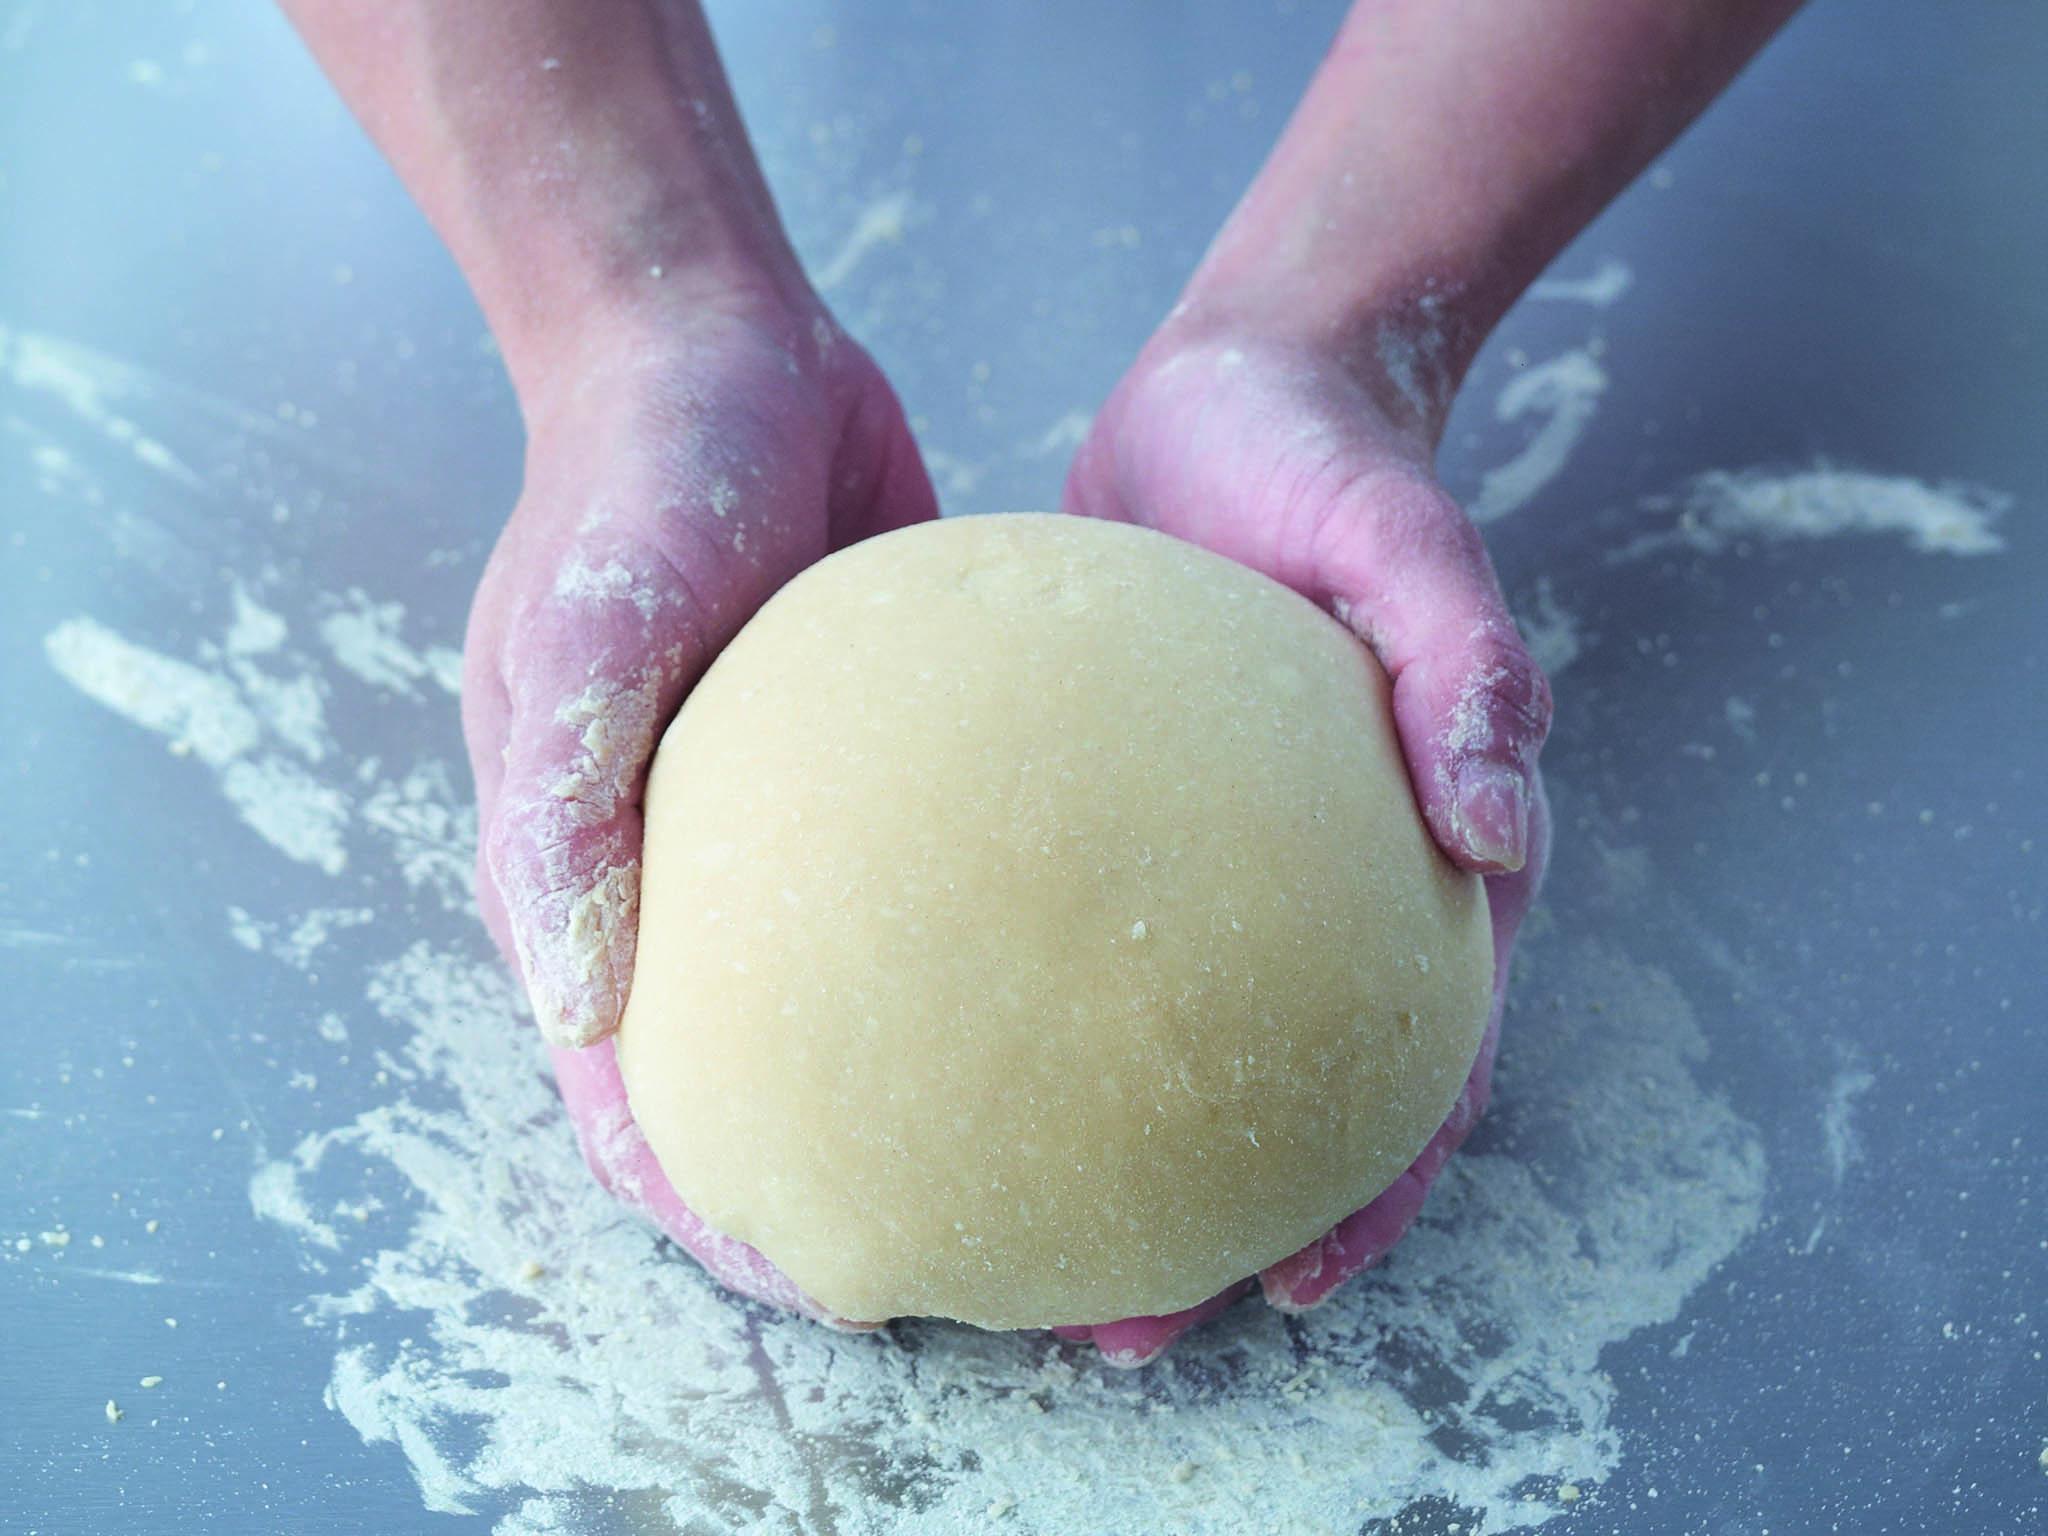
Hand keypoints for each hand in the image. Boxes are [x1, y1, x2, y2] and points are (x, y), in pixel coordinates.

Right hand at [460, 288, 935, 1322]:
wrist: (715, 342)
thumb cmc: (633, 482)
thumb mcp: (590, 627)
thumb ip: (567, 806)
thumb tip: (580, 1009)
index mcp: (578, 873)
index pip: (625, 1093)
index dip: (703, 1204)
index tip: (815, 1283)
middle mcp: (681, 869)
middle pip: (749, 1068)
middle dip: (830, 1176)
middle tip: (961, 1256)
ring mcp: (786, 824)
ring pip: (850, 994)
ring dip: (917, 1084)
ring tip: (1038, 1159)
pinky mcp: (877, 766)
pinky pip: (929, 883)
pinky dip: (977, 951)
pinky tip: (1081, 982)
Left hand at [1052, 325, 1552, 1363]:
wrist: (1243, 393)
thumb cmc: (1336, 464)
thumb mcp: (1410, 541)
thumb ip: (1470, 667)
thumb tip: (1506, 825)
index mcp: (1417, 854)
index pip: (1421, 1058)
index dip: (1373, 1183)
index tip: (1296, 1279)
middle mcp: (1321, 878)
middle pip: (1293, 1088)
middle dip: (1223, 1215)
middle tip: (1128, 1325)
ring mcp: (1220, 855)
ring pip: (1186, 1036)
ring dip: (1124, 1151)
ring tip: (1028, 1244)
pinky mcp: (1127, 815)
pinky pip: (1091, 933)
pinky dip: (1046, 1013)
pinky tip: (950, 1055)